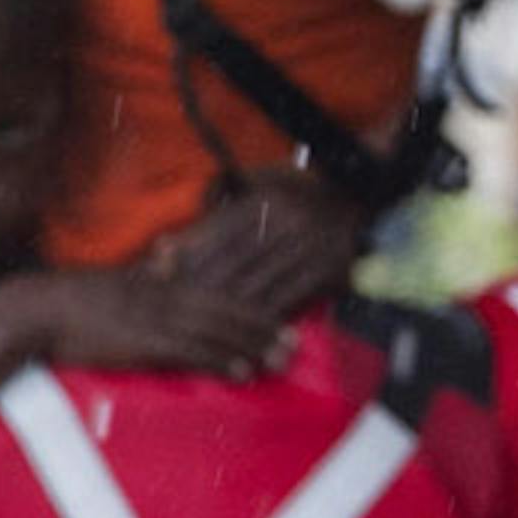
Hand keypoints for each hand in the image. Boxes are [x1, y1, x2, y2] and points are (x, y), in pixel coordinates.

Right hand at [0, 267, 292, 379]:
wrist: (34, 311)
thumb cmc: (71, 302)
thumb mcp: (117, 281)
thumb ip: (148, 274)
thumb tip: (170, 257)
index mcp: (159, 282)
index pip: (216, 290)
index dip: (250, 305)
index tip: (280, 315)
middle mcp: (165, 295)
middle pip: (226, 309)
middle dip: (263, 326)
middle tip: (295, 342)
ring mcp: (155, 317)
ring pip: (217, 330)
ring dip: (252, 345)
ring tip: (282, 359)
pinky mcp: (143, 342)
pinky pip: (191, 352)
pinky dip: (220, 360)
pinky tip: (243, 371)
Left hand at [152, 169, 364, 321]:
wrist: (357, 197)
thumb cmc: (299, 191)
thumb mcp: (261, 182)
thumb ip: (217, 204)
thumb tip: (167, 243)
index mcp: (267, 199)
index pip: (217, 231)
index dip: (187, 255)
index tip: (160, 275)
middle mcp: (288, 221)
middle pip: (233, 262)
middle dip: (201, 288)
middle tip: (172, 310)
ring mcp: (309, 248)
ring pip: (259, 285)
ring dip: (228, 312)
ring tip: (200, 330)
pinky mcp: (328, 272)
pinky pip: (288, 300)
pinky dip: (263, 319)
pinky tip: (242, 335)